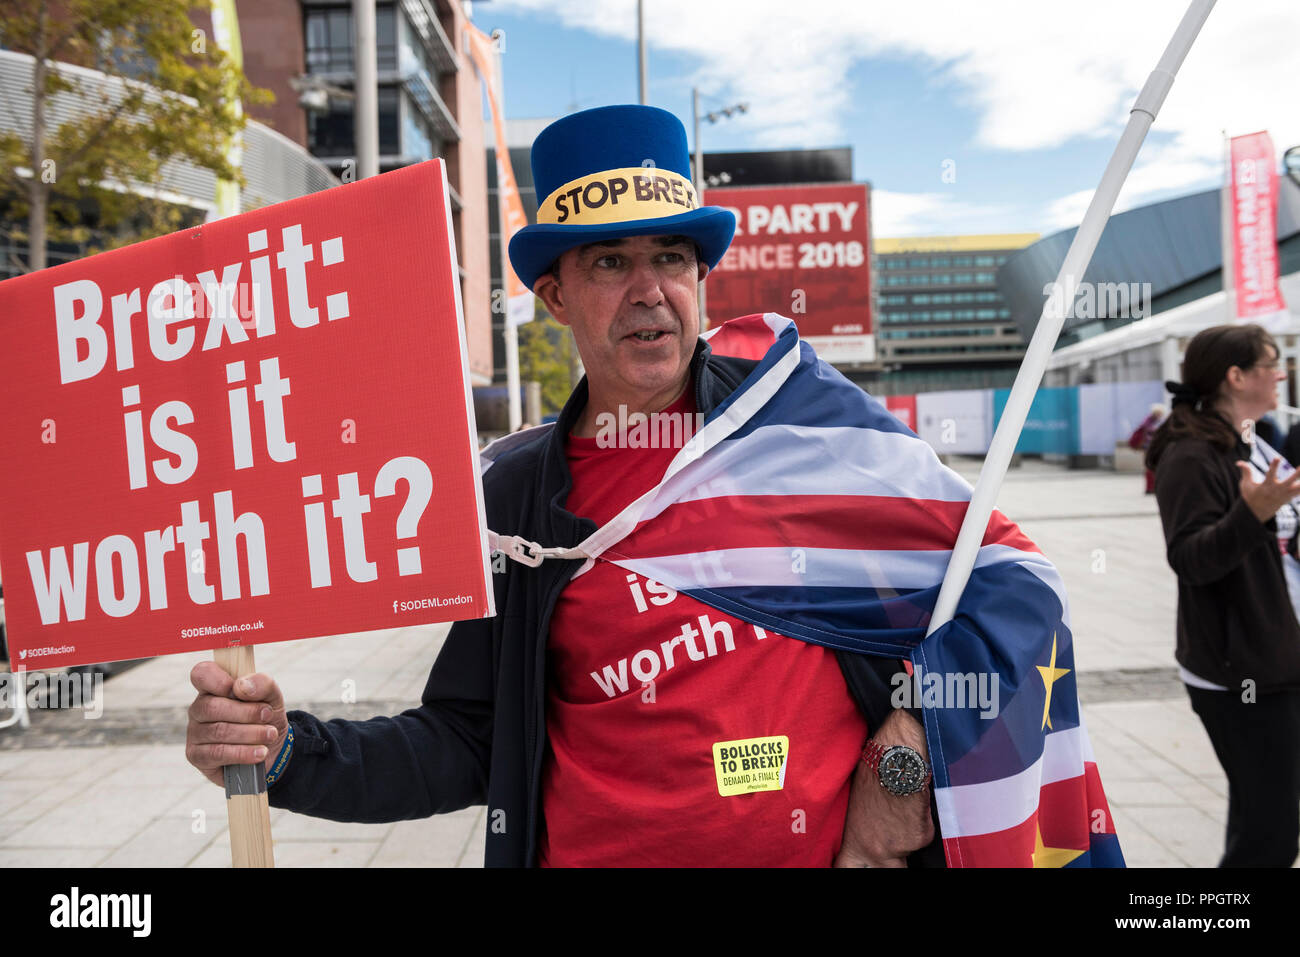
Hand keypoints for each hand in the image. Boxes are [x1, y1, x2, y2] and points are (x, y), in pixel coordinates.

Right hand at [186, 662, 288, 786]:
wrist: (271, 749)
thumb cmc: (265, 717)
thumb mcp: (272, 697)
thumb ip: (262, 684)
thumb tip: (242, 686)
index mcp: (213, 687)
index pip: (202, 674)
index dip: (217, 679)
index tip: (240, 689)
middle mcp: (199, 708)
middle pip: (212, 707)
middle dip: (246, 712)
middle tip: (267, 716)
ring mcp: (195, 732)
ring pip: (218, 731)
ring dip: (250, 733)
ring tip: (270, 734)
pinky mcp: (196, 756)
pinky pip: (217, 753)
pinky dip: (243, 753)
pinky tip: (260, 752)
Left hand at [834, 709, 934, 866]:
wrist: (895, 761)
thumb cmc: (873, 777)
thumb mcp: (857, 809)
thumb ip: (863, 832)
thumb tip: (871, 839)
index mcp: (855, 842)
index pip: (847, 868)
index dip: (856, 868)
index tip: (862, 864)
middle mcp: (876, 851)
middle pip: (885, 870)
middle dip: (891, 861)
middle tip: (891, 838)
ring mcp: (900, 847)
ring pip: (907, 854)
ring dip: (907, 841)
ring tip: (902, 814)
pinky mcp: (922, 838)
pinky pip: (923, 835)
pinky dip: (922, 823)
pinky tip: (914, 804)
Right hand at [1236, 458, 1299, 522]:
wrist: (1256, 514)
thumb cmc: (1250, 497)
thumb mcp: (1246, 485)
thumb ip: (1246, 472)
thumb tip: (1238, 462)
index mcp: (1266, 486)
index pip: (1270, 474)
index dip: (1274, 465)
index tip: (1278, 457)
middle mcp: (1277, 490)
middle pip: (1289, 481)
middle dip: (1297, 474)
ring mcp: (1284, 495)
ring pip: (1298, 488)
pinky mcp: (1289, 497)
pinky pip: (1299, 492)